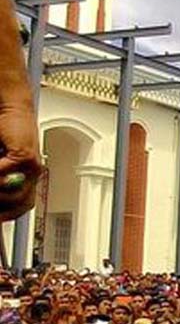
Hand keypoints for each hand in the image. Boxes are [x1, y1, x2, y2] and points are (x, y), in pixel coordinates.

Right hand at [0, 101, 40, 220]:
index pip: (22, 206)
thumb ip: (0, 176)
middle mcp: (34, 174)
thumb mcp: (0, 161)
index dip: (7, 215)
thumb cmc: (3, 133)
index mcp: (28, 177)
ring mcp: (32, 166)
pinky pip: (2, 174)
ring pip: (10, 192)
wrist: (12, 108)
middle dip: (1, 203)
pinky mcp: (25, 156)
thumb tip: (2, 194)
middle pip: (18, 203)